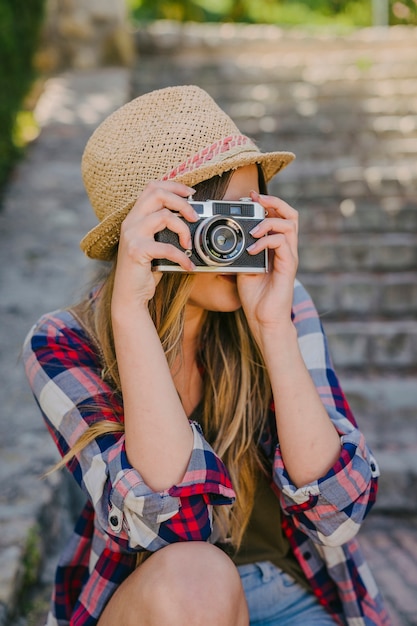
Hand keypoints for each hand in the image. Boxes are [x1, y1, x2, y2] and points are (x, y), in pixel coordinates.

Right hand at [112, 181, 198, 312]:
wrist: (129, 296)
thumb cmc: (144, 271)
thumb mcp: (153, 244)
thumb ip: (163, 229)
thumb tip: (190, 218)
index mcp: (134, 217)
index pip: (152, 187)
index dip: (174, 186)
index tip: (191, 194)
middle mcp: (130, 222)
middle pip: (157, 193)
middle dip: (181, 202)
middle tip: (194, 216)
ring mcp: (132, 236)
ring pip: (164, 216)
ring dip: (184, 229)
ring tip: (189, 244)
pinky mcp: (137, 251)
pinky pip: (167, 247)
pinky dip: (182, 257)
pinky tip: (188, 265)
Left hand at [237, 191, 298, 343]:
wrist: (264, 319)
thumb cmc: (254, 296)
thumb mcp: (241, 267)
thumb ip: (239, 251)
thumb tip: (226, 237)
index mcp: (276, 247)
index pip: (279, 216)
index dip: (267, 203)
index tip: (249, 197)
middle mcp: (286, 249)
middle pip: (290, 214)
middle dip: (274, 202)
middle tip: (257, 199)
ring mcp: (289, 257)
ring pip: (289, 224)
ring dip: (268, 222)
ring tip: (253, 231)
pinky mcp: (289, 266)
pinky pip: (282, 243)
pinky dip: (265, 241)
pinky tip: (252, 249)